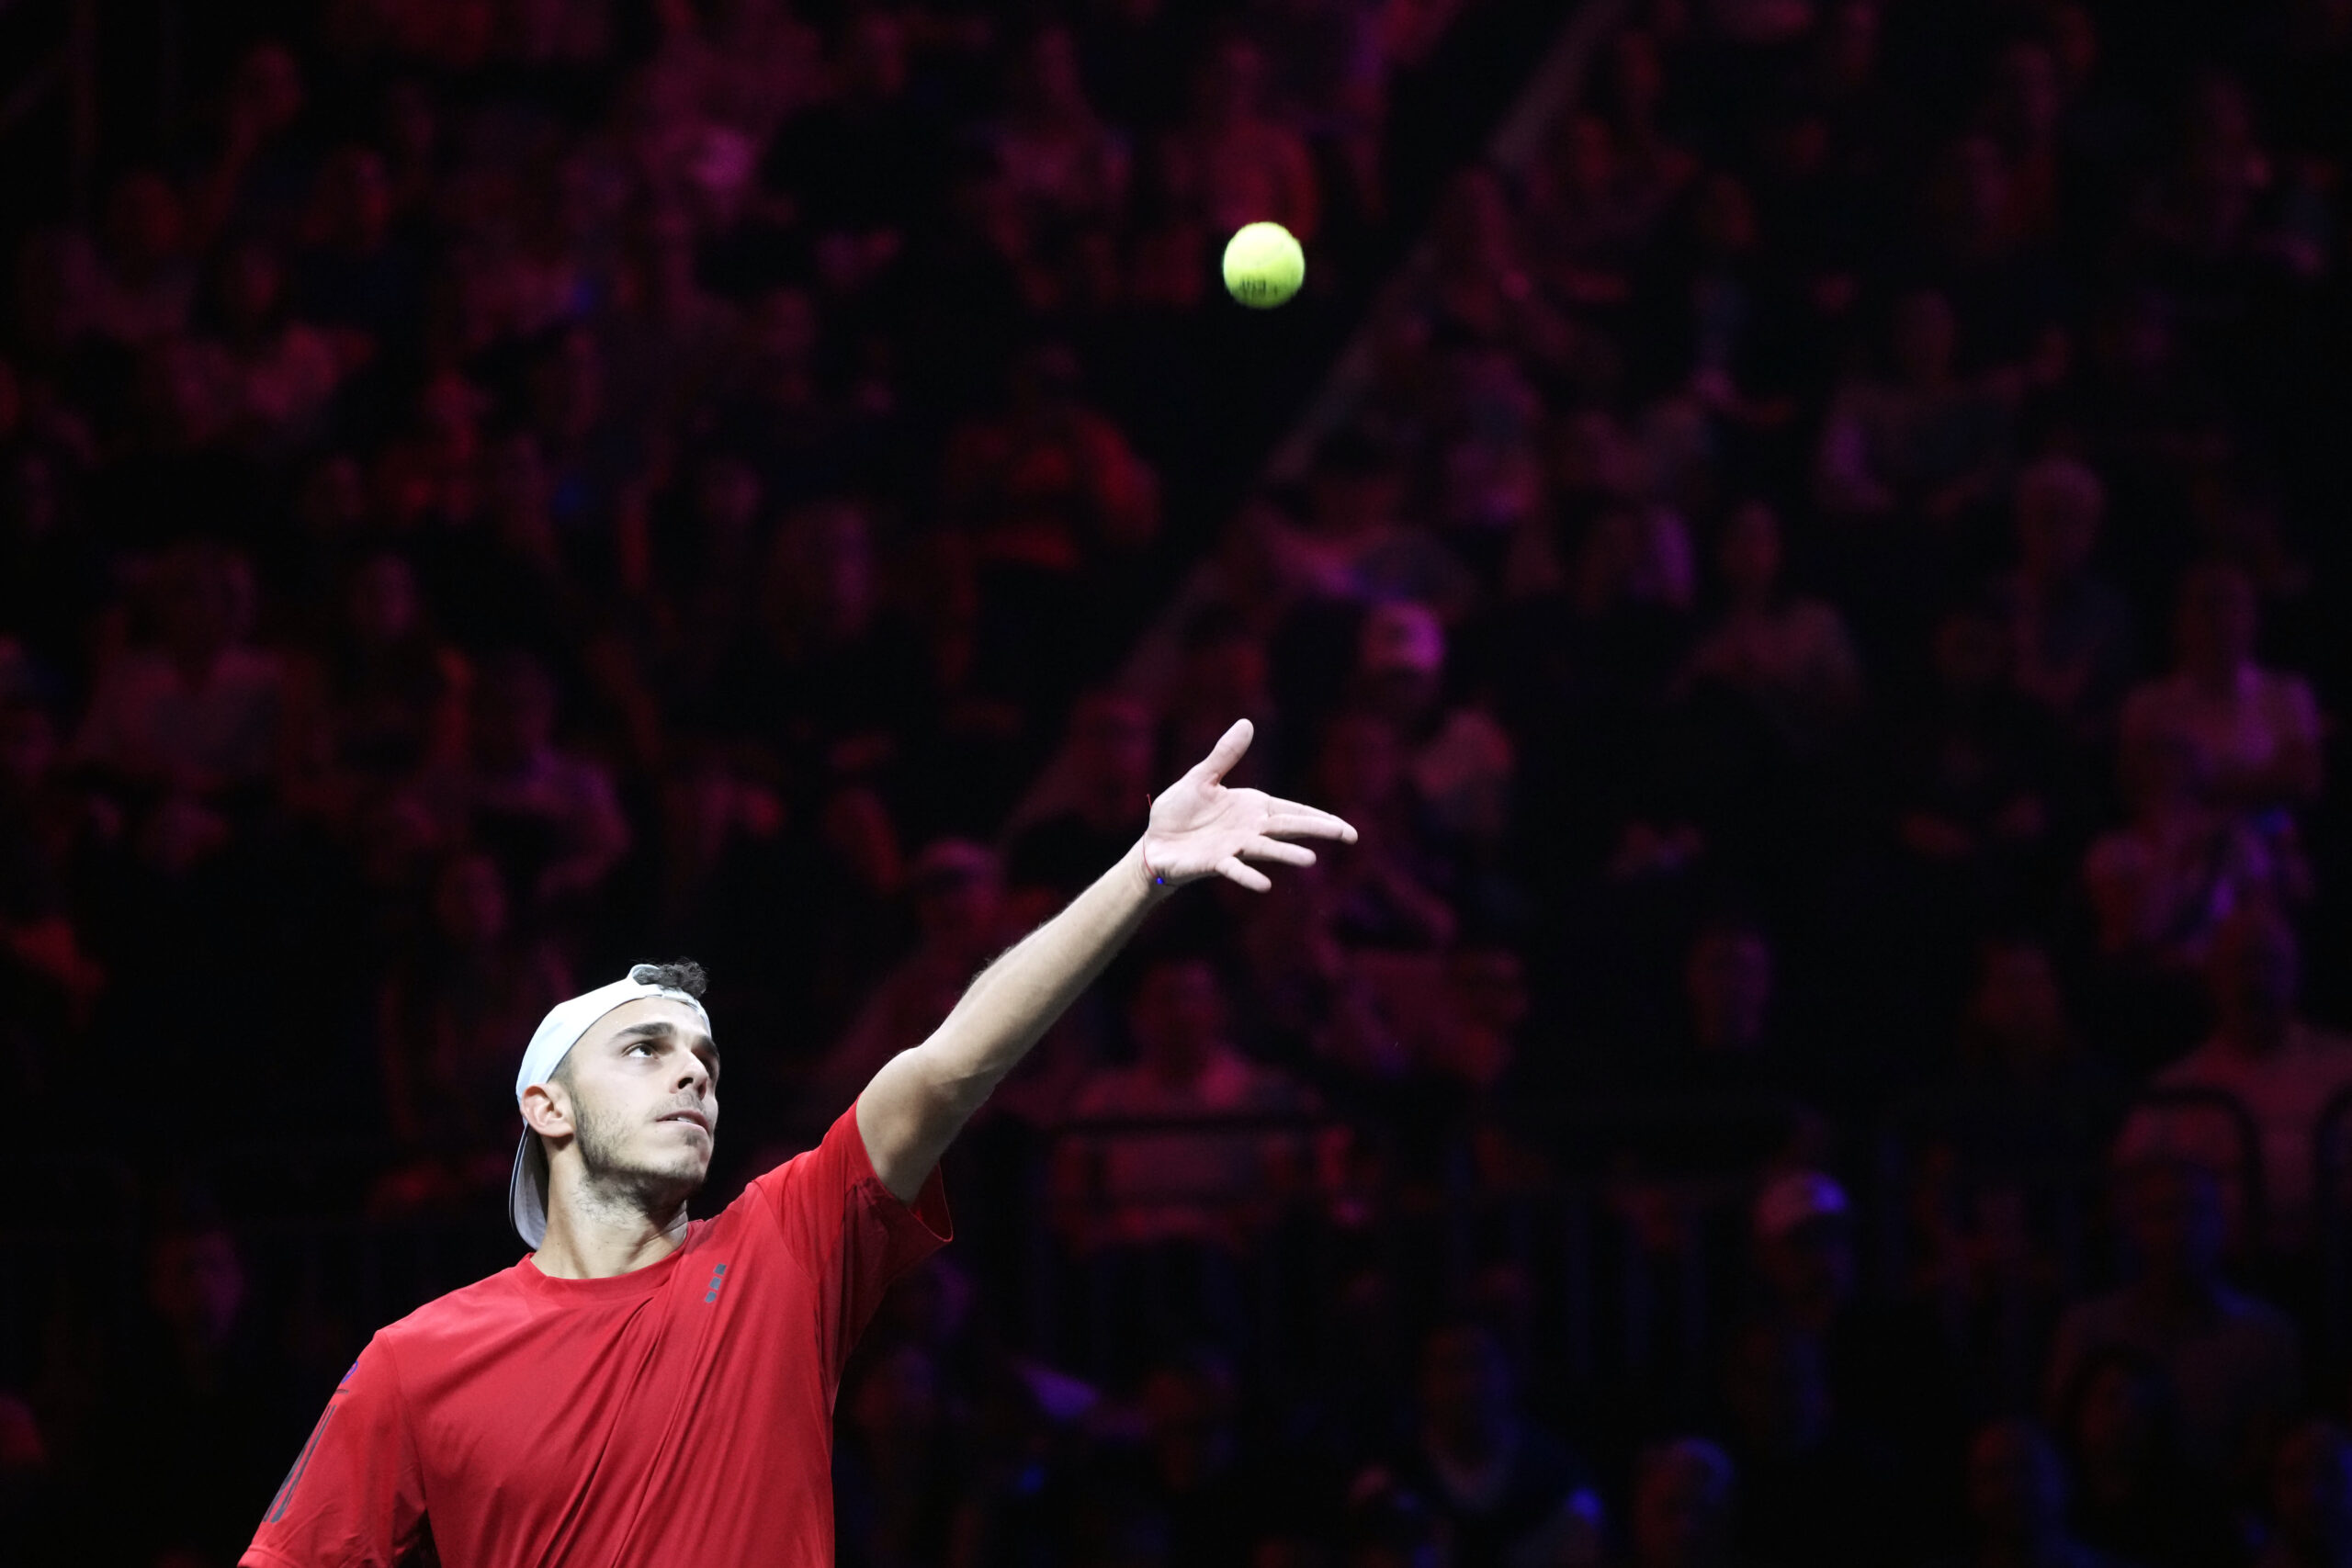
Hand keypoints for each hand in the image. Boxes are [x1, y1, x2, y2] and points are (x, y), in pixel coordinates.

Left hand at [1140, 719, 1355, 891]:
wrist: (1156, 842)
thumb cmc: (1180, 811)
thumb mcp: (1202, 777)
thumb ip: (1225, 754)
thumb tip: (1247, 722)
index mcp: (1251, 807)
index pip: (1292, 811)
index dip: (1319, 818)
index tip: (1346, 829)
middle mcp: (1249, 829)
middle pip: (1289, 827)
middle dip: (1318, 830)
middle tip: (1349, 836)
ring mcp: (1234, 847)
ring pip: (1266, 849)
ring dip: (1287, 854)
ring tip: (1310, 860)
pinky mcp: (1214, 862)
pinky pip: (1234, 869)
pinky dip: (1249, 876)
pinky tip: (1265, 885)